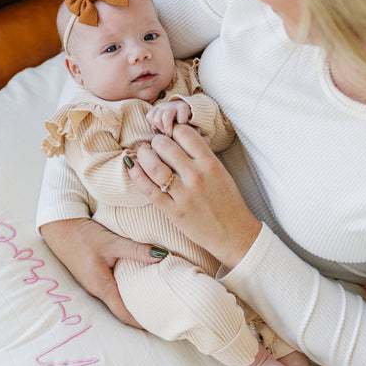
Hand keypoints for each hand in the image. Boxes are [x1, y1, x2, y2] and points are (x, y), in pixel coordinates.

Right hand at [40, 218, 165, 326]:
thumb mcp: (111, 242)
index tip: (160, 325)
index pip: (125, 314)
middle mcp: (98, 290)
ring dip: (134, 302)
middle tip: (163, 313)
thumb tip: (162, 256)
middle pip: (123, 310)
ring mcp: (95, 283)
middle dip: (141, 314)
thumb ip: (136, 249)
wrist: (60, 227)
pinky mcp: (95, 275)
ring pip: (118, 299)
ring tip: (155, 301)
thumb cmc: (82, 236)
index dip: (142, 322)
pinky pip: (114, 288)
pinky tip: (139, 283)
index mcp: (102, 287)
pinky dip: (127, 290)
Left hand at [125, 124, 261, 268]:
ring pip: (153, 166)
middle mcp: (196, 176)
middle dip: (156, 141)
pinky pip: (148, 189)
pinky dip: (136, 175)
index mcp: (210, 164)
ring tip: (143, 152)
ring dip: (143, 154)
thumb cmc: (228, 202)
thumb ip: (202, 156)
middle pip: (165, 146)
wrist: (233, 234)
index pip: (185, 133)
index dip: (174, 130)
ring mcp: (183, 195)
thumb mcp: (221, 173)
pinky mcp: (173, 211)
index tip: (170, 134)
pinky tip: (132, 166)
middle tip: (154, 144)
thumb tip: (179, 139)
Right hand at [146, 100, 190, 136]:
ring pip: (156, 118)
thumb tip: (195, 135)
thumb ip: (194, 130)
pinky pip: (149, 116)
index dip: (180, 126)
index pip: (181, 119)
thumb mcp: (193, 124)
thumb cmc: (187, 121)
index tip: (180, 133)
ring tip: (164, 131)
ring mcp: (162, 106)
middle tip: (169, 136)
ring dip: (159, 127)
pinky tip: (158, 127)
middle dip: (166, 129)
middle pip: (166, 117)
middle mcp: (172, 105)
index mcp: (183, 108)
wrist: (180, 111)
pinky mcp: (155, 108)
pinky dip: (152, 123)